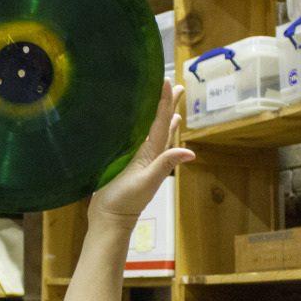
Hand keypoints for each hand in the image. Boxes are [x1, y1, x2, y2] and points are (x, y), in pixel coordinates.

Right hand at [88, 80, 194, 231]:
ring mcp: (137, 160)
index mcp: (153, 154)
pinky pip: (137, 142)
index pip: (162, 123)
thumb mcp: (146, 181)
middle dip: (169, 106)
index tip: (170, 82)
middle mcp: (148, 155)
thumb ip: (165, 165)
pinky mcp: (123, 165)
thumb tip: (191, 153)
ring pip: (152, 134)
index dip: (166, 103)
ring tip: (170, 108)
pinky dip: (143, 133)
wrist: (109, 218)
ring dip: (161, 119)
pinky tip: (141, 131)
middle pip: (161, 125)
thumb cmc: (126, 200)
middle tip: (178, 87)